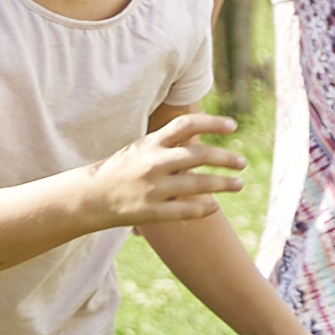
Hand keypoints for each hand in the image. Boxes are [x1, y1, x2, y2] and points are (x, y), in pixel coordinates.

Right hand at [84, 107, 238, 234]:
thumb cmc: (123, 168)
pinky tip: (214, 206)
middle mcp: (153, 163)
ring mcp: (153, 188)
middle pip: (199, 155)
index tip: (233, 127)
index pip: (186, 125)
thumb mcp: (142, 147)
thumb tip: (200, 128)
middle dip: (225, 158)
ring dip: (223, 184)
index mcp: (151, 143)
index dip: (212, 123)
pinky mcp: (151, 212)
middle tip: (242, 162)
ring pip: (198, 185)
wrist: (91, 197)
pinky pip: (185, 211)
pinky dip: (203, 208)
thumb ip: (169, 141)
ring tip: (238, 184)